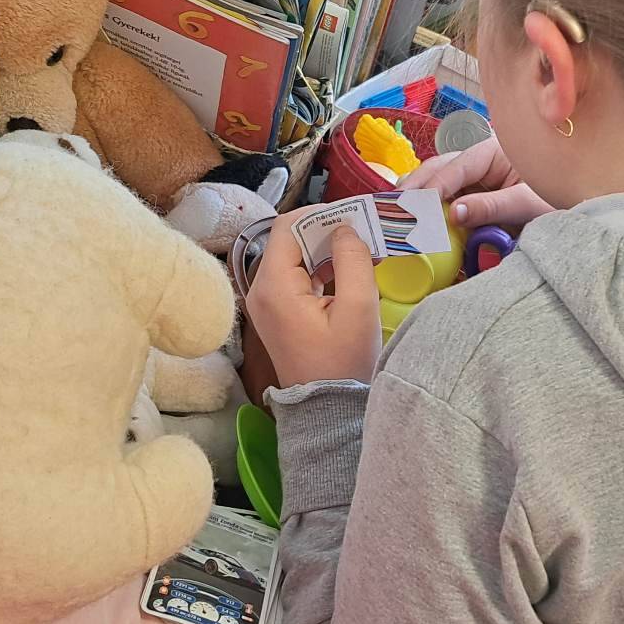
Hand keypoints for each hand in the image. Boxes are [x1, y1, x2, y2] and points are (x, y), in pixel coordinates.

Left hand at [245, 208, 383, 389]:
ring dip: (325, 249)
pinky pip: (295, 277)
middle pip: (290, 240)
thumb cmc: (343, 362)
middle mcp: (260, 290)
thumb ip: (352, 260)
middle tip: (363, 231)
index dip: (321, 214)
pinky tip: (349, 270)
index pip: (289, 226)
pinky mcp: (276, 312)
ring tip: (362, 250)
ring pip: (294, 257)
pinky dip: (320, 268)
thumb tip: (346, 229)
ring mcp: (266, 302)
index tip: (354, 215)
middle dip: (326, 231)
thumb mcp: (358, 308)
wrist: (325, 409)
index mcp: (274, 286)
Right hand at [403, 136, 554, 230]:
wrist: (579, 208)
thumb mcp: (527, 203)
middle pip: (440, 167)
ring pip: (437, 181)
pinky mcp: (473, 196)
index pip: (459, 165)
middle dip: (416, 186)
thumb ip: (491, 206)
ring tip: (396, 212)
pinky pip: (446, 199)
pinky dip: (429, 208)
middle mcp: (480, 161)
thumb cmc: (558, 198)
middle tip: (396, 206)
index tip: (418, 202)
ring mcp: (474, 178)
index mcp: (495, 151)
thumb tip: (454, 213)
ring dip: (417, 195)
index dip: (436, 184)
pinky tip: (413, 218)